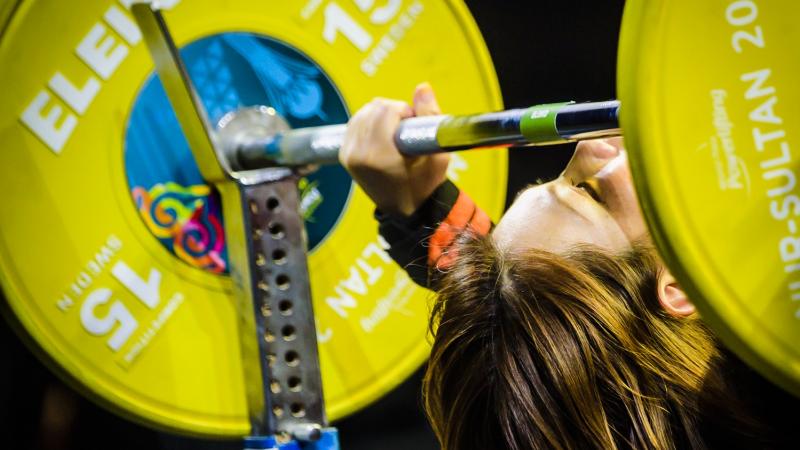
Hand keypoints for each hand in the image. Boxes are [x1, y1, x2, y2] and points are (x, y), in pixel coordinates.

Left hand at [339, 82, 449, 216]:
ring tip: (395, 135)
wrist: (406, 209)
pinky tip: (382, 136)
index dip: (405, 112)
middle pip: (374, 107)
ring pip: (364, 112)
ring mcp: (347, 154)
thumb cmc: (425, 183)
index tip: (413, 125)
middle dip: (393, 111)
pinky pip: (355, 122)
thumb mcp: (437, 154)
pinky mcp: (344, 154)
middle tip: (406, 130)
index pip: (386, 109)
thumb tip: (422, 87)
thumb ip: (431, 117)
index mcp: (379, 155)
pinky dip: (370, 122)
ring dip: (381, 116)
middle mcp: (358, 153)